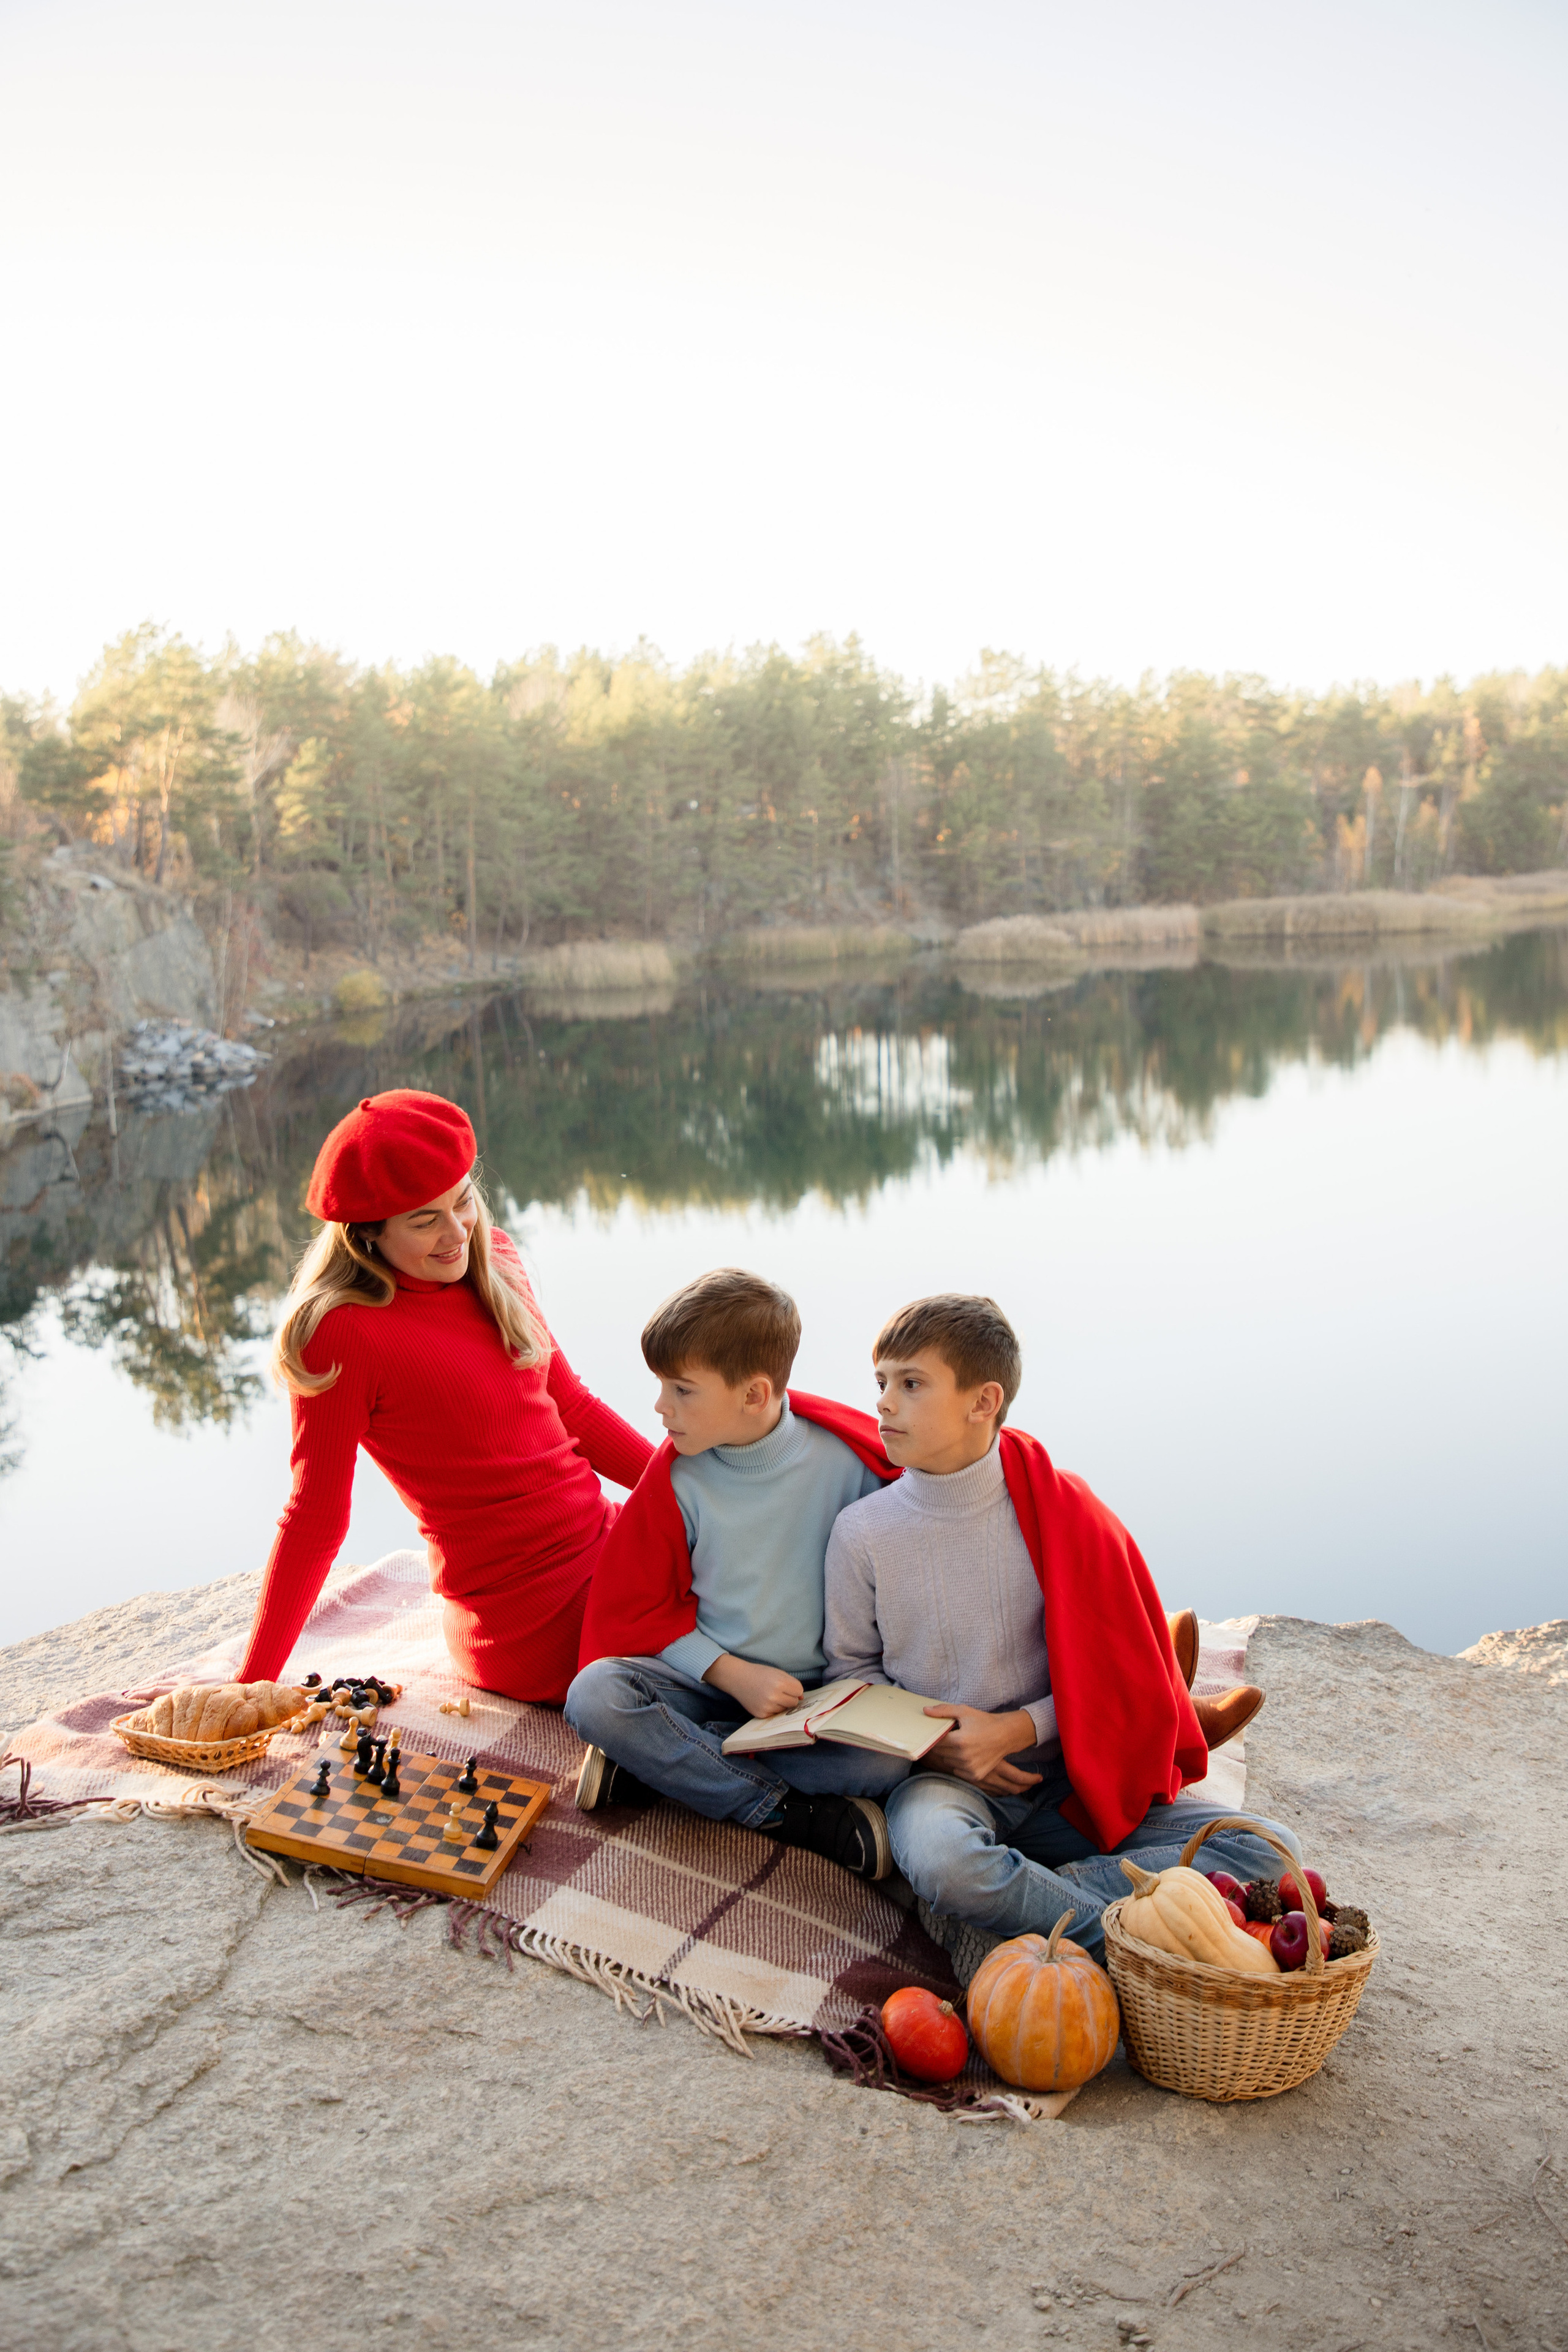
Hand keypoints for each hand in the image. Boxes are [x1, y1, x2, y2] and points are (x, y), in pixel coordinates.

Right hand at [705, 1655, 805, 1718]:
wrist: (738, 1678)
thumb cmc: (760, 1673)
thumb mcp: (778, 1673)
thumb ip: (792, 1683)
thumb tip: (801, 1698)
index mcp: (780, 1683)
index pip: (799, 1691)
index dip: (794, 1688)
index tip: (787, 1685)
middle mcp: (774, 1696)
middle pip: (794, 1702)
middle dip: (789, 1697)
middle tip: (779, 1691)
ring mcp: (767, 1706)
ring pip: (785, 1709)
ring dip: (781, 1704)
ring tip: (770, 1695)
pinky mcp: (761, 1714)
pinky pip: (775, 1714)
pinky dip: (773, 1708)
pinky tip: (764, 1701)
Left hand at [923, 1705, 1043, 1794]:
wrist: (1006, 1735)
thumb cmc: (984, 1721)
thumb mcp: (964, 1711)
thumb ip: (943, 1711)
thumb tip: (925, 1711)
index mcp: (959, 1740)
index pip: (936, 1742)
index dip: (936, 1736)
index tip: (941, 1733)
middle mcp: (963, 1756)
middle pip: (940, 1753)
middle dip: (943, 1745)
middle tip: (953, 1737)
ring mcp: (970, 1767)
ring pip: (948, 1761)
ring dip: (950, 1754)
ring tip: (961, 1745)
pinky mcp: (975, 1775)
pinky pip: (957, 1770)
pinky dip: (959, 1763)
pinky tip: (967, 1754)